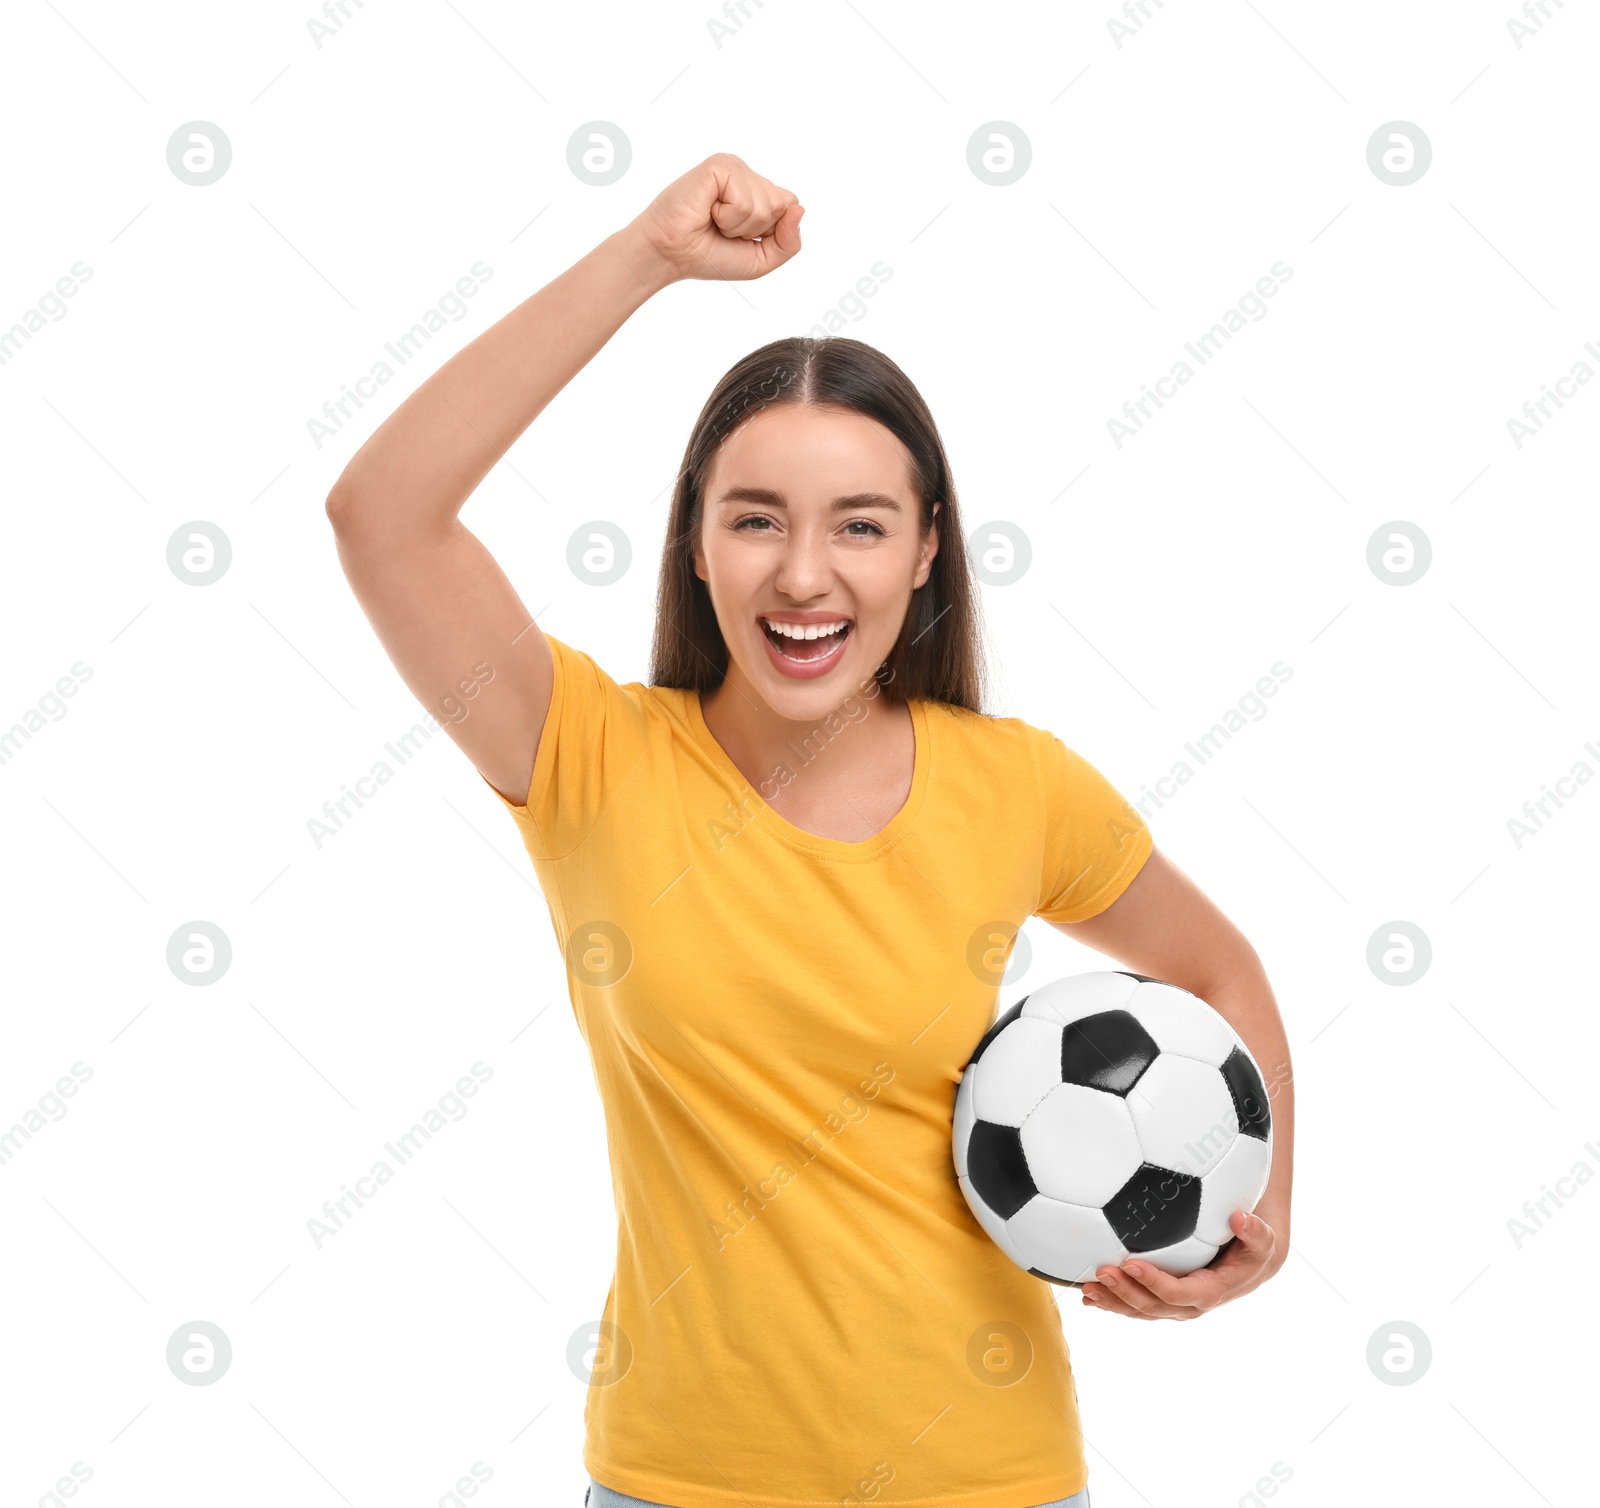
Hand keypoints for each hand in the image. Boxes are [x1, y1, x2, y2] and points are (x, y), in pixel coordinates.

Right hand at [630, 152, 803, 284]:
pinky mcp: (720, 165)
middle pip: (782, 205)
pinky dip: (728, 217)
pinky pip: (745, 200)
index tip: (739, 236)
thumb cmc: (709, 255)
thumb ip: (789, 242)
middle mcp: (748, 176)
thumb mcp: (761, 260)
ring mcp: (734, 168)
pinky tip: (708, 210)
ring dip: (738, 226)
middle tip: (724, 228)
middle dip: (755, 229)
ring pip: (766, 205)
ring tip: (714, 220)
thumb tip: (800, 210)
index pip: (790, 207)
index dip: (770, 231)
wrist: (672, 255)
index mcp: (759, 192)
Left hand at [1079, 1207, 1284, 1319]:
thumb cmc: (1256, 1244)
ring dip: (1113, 1301)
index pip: (1181, 1293)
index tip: (1130, 1263)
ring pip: (1141, 1309)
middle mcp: (1192, 1304)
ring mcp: (1177, 1303)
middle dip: (1126, 1293)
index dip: (1155, 1283)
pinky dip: (1114, 1301)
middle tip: (1100, 1272)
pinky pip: (1138, 1304)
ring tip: (1086, 1289)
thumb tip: (1240, 1219)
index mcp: (1214, 1291)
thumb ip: (1256, 1232)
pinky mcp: (1165, 1297)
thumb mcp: (1264, 1238)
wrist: (1253, 1258)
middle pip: (1154, 1306)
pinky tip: (1088, 1295)